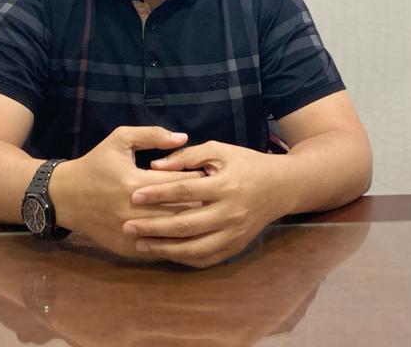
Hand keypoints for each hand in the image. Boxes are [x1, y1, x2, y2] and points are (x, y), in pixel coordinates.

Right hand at [49, 126, 203, 259]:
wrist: (65, 197)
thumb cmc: (96, 164)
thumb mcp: (120, 140)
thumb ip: (152, 135)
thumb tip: (183, 137)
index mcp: (134, 182)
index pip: (179, 184)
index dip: (199, 180)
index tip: (212, 176)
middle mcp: (133, 211)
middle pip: (180, 212)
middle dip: (201, 205)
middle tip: (216, 197)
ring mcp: (130, 233)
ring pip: (172, 234)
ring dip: (192, 226)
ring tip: (209, 215)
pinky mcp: (127, 248)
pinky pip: (159, 249)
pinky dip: (175, 242)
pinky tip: (189, 234)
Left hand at [122, 141, 287, 267]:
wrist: (281, 187)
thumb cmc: (246, 164)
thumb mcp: (219, 150)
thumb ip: (186, 157)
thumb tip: (154, 166)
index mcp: (225, 185)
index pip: (185, 190)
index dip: (157, 193)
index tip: (133, 195)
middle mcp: (230, 212)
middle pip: (185, 224)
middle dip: (153, 227)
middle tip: (128, 226)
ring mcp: (234, 233)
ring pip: (194, 248)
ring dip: (164, 248)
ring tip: (140, 243)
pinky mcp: (236, 246)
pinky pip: (206, 259)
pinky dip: (183, 258)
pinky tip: (165, 253)